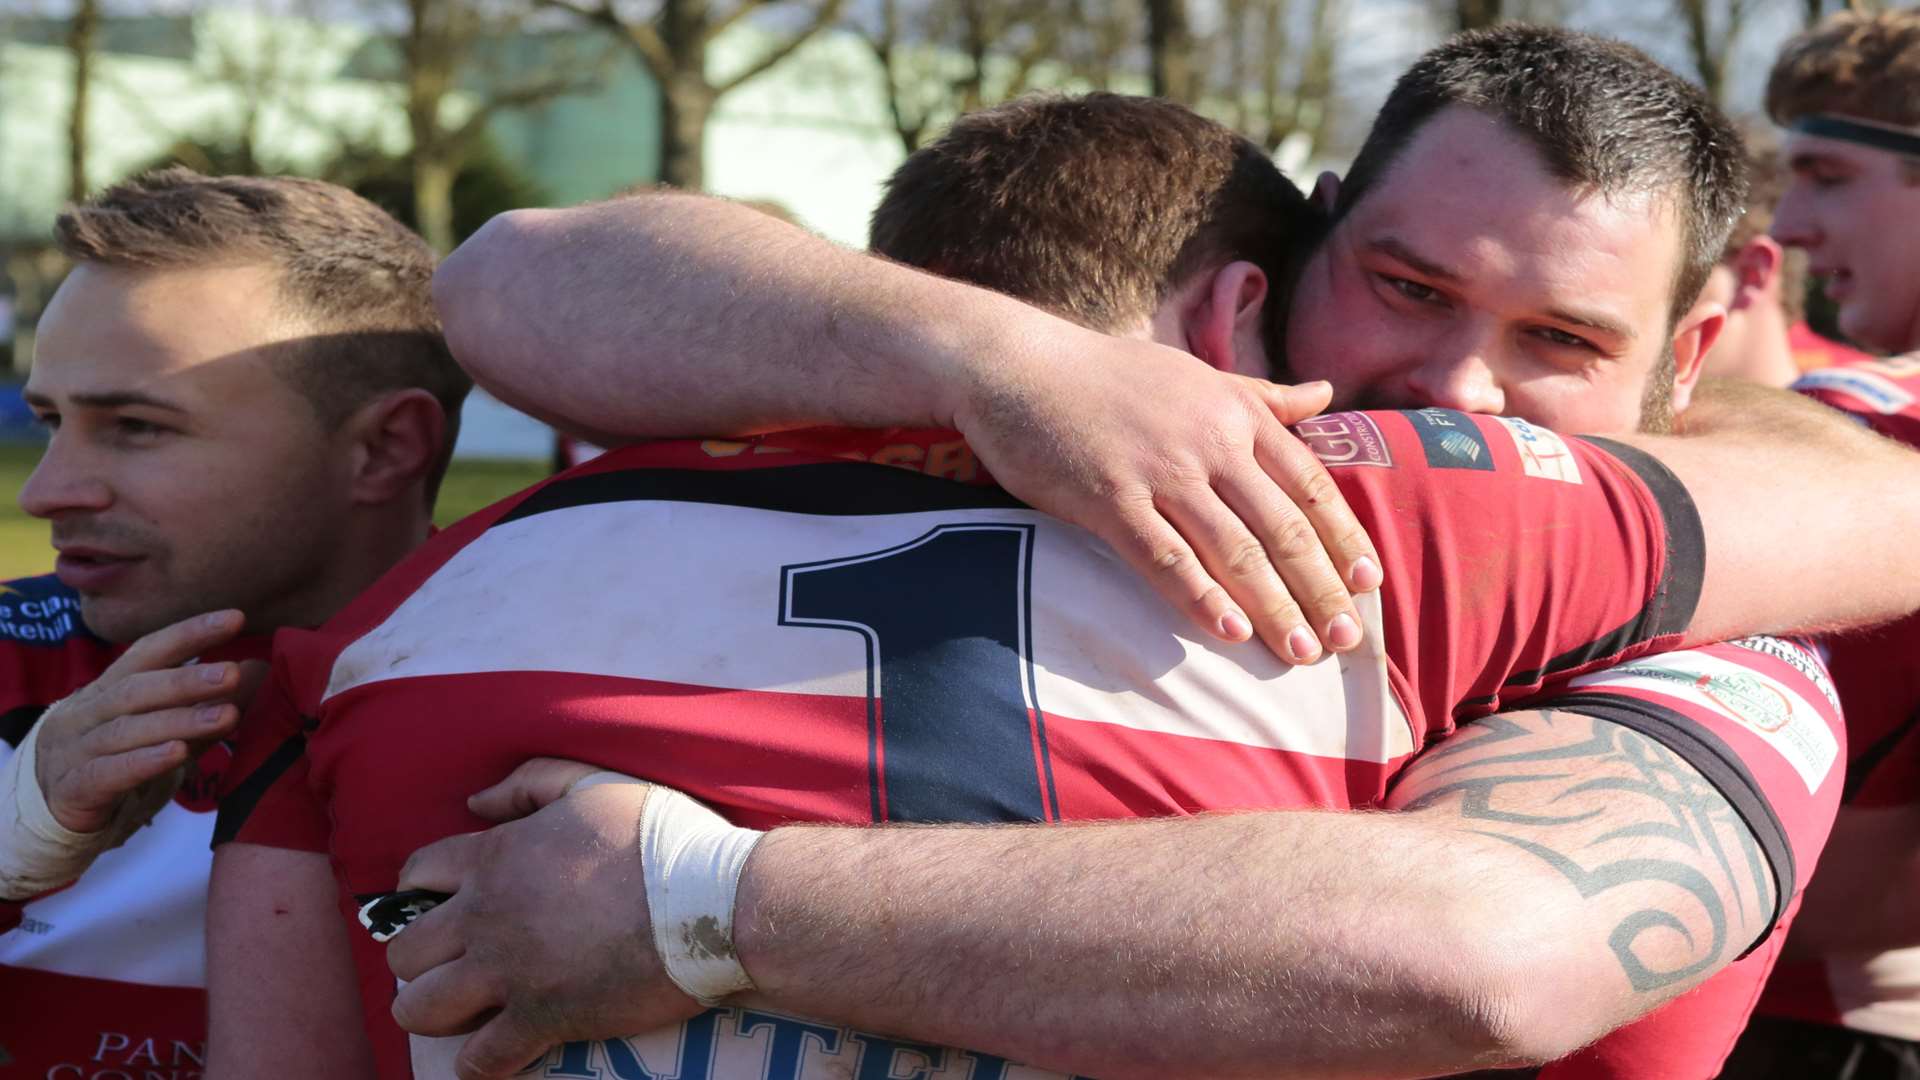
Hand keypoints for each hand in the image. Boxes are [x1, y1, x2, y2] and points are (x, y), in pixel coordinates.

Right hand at [34, 609, 251, 833]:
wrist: (57, 808)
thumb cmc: (120, 756)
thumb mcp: (166, 727)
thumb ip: (207, 703)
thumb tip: (259, 667)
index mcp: (111, 687)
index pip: (149, 651)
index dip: (190, 633)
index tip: (236, 618)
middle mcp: (88, 711)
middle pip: (137, 689)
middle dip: (187, 680)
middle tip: (233, 674)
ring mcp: (76, 749)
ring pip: (127, 730)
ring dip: (179, 721)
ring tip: (227, 716)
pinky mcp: (74, 789)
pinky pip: (108, 773)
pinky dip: (144, 762)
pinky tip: (178, 754)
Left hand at [388, 759, 702, 1079]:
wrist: (709, 905)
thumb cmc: (660, 839)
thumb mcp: (595, 784)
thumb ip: (530, 783)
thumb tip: (475, 802)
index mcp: (496, 858)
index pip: (417, 874)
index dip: (420, 889)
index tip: (441, 901)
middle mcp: (486, 917)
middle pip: (404, 952)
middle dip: (420, 958)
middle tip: (454, 960)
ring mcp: (509, 974)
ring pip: (418, 1010)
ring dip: (433, 1010)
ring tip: (463, 1007)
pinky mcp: (540, 1020)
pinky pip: (479, 1061)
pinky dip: (479, 1063)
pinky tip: (494, 1053)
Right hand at [950, 332, 1380, 663]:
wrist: (1019, 367)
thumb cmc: (1109, 376)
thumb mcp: (1196, 375)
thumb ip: (1262, 395)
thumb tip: (1324, 394)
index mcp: (1234, 414)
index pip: (1308, 484)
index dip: (1343, 537)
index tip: (1369, 584)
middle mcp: (1207, 442)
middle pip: (1281, 526)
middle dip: (1320, 587)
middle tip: (1345, 639)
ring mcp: (1158, 471)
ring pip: (1232, 549)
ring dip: (1274, 605)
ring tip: (1300, 651)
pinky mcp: (1109, 499)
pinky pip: (1165, 557)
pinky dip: (1200, 596)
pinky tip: (1230, 630)